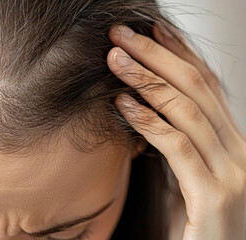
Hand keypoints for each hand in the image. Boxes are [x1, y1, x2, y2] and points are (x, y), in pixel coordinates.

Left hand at [107, 24, 245, 239]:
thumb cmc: (195, 229)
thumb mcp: (186, 179)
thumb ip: (176, 147)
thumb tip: (143, 111)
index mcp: (232, 146)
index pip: (206, 87)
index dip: (178, 54)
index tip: (150, 31)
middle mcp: (239, 153)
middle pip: (196, 88)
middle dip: (156, 55)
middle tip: (121, 34)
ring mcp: (232, 174)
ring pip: (186, 110)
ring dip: (146, 79)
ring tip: (114, 59)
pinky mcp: (213, 197)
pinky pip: (176, 146)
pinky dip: (147, 120)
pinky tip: (121, 103)